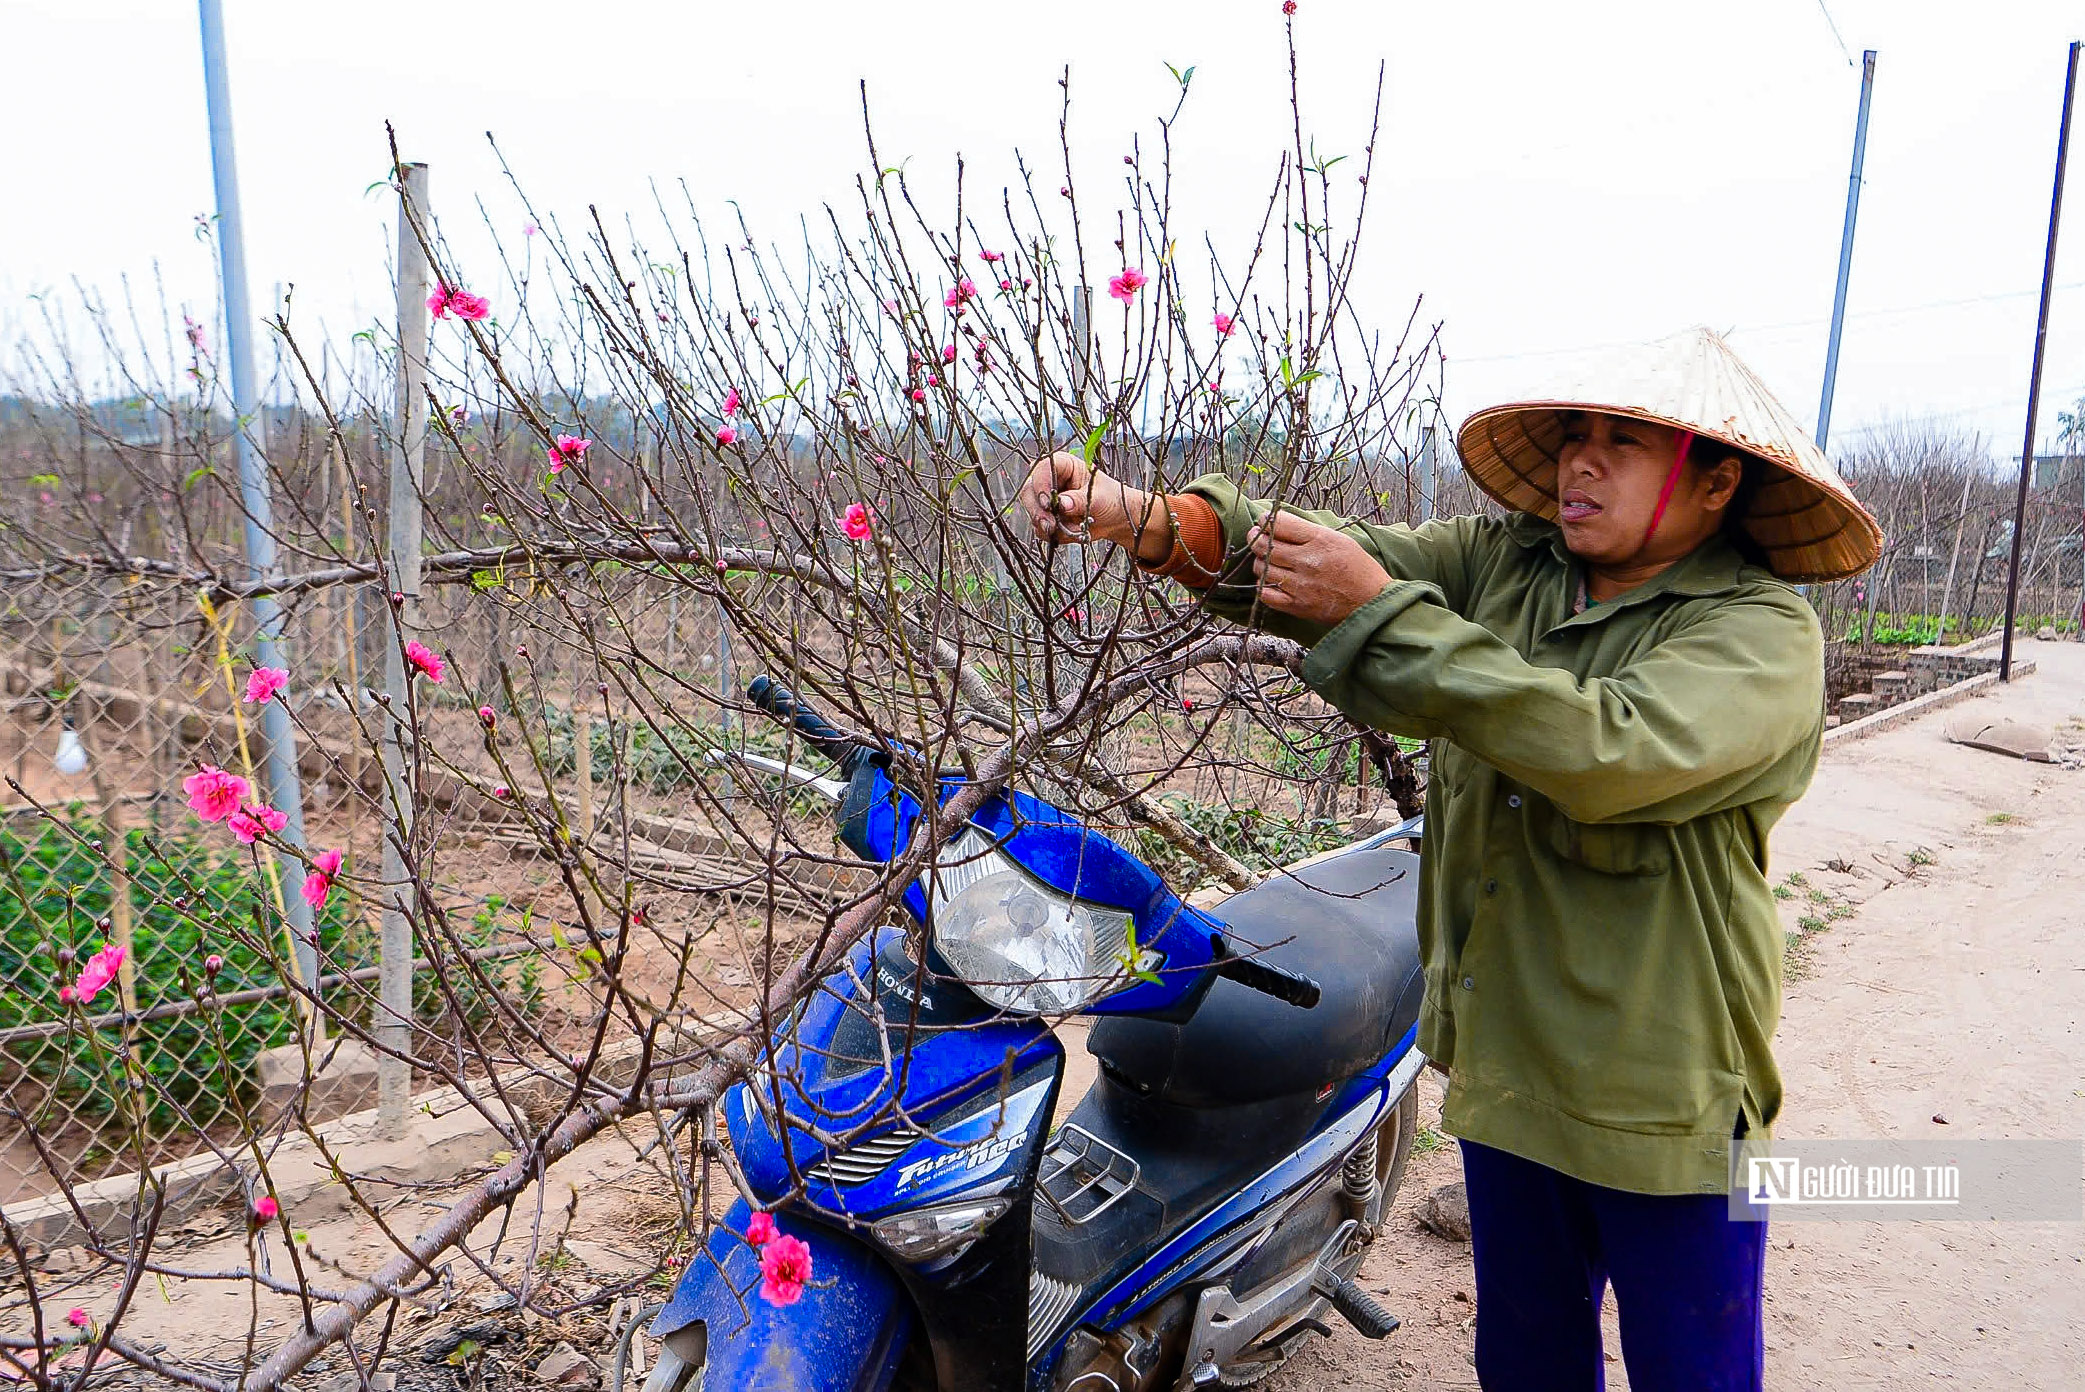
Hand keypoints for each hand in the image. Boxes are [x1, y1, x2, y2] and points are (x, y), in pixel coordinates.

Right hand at [1018, 452, 1170, 561]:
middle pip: (1029, 491)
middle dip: (1038, 511)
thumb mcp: (1099, 498)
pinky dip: (1054, 535)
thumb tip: (1062, 504)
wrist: (1116, 519)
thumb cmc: (1112, 499)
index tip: (1048, 504)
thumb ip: (1080, 500)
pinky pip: (1040, 529)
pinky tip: (1071, 532)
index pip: (1042, 468)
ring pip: (1032, 511)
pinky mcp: (1047, 517)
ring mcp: (1047, 500)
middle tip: (1051, 525)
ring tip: (1072, 530)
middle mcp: (1051, 480)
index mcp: (1064, 466)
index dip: (1041, 485)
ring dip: (1048, 526)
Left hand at [1247, 508, 1393, 626]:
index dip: (1267, 520)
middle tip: (1256, 536)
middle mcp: (1307, 561)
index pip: (1280, 524)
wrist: (1372, 602)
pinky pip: (1266, 594)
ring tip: (1265, 559)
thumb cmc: (1358, 569)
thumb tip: (1280, 521)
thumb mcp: (1339, 540)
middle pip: (1265, 546)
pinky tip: (1269, 580)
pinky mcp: (1297, 606)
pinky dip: (1263, 585)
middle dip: (1256, 538)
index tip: (1265, 520)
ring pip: (1262, 568)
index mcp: (1320, 540)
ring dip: (1259, 562)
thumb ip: (1309, 531)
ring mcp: (1301, 585)